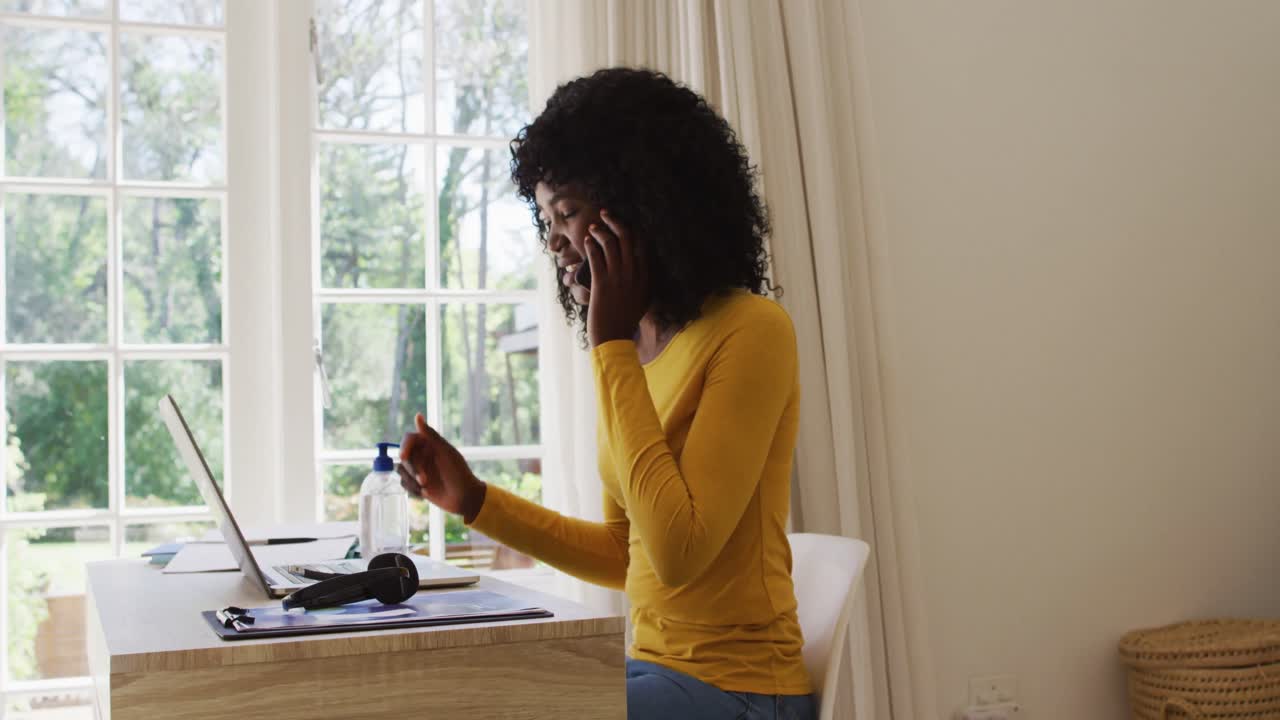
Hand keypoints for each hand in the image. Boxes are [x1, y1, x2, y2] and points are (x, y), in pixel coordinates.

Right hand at [399, 414, 486, 522]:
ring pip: (401, 470)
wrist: (464, 498)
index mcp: (429, 444)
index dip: (404, 446)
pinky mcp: (416, 483)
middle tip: (424, 481)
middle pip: (404, 457)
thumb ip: (431, 435)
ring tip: (426, 488)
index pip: (409, 439)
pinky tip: (425, 494)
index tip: (404, 456)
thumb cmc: (459, 473)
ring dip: (411, 481)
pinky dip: (412, 489)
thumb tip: (417, 415)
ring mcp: (418, 469)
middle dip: (413, 470)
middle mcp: (422, 455)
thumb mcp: (446, 453)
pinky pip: (403, 483)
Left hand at [585, 209, 648, 346]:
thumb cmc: (624, 321)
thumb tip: (637, 270)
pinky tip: (586, 240)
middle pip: (626, 238)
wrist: (613, 338)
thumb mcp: (640, 301)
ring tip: (593, 228)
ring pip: (610, 244)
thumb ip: (641, 284)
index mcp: (645, 277)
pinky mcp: (602, 284)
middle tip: (605, 214)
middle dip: (615, 221)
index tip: (623, 222)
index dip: (632, 229)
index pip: (642, 245)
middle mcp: (634, 274)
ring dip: (599, 231)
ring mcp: (618, 278)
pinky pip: (596, 257)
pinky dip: (590, 245)